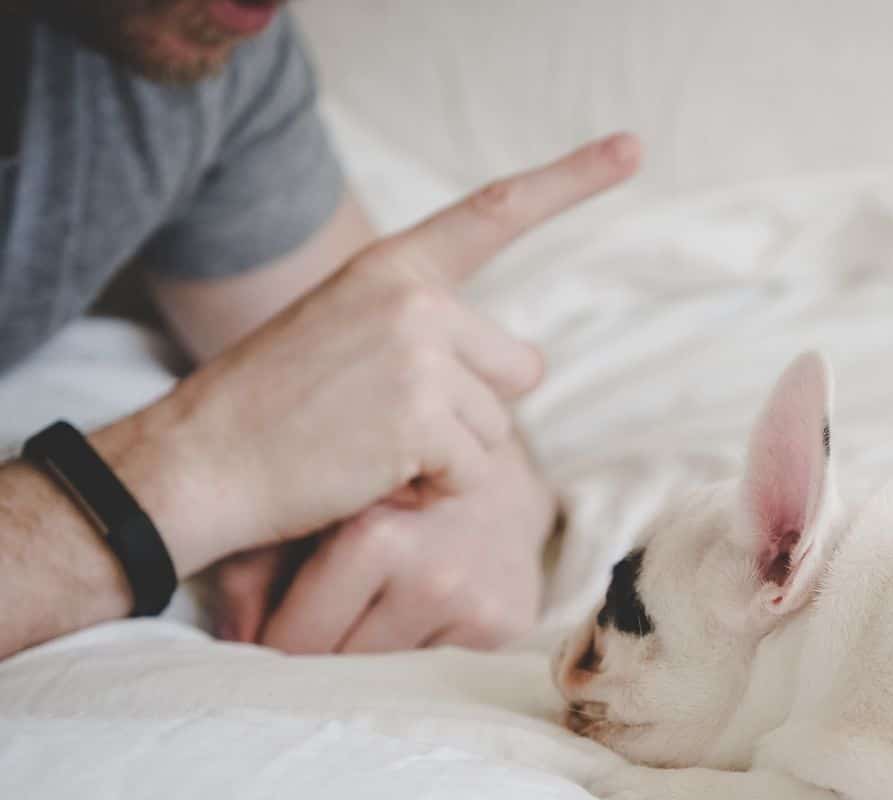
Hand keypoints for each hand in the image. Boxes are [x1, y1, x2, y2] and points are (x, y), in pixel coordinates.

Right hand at [95, 132, 638, 578]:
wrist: (197, 463)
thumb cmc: (272, 412)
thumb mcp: (345, 333)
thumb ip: (424, 328)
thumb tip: (525, 366)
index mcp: (393, 269)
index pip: (494, 212)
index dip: (572, 179)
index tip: (633, 148)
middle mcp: (414, 300)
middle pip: (519, 370)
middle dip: (475, 411)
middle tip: (392, 425)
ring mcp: (420, 356)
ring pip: (497, 433)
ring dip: (448, 462)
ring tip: (367, 452)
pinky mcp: (423, 421)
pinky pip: (473, 478)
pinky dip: (432, 497)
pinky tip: (370, 482)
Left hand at [215, 439, 555, 653]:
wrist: (493, 474)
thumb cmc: (387, 489)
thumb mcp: (314, 510)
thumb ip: (254, 569)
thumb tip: (232, 642)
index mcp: (376, 537)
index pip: (299, 641)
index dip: (275, 644)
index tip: (271, 635)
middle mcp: (434, 575)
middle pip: (342, 666)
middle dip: (319, 656)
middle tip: (317, 630)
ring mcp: (477, 605)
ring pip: (388, 679)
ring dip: (368, 661)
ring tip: (367, 623)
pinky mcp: (508, 625)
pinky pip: (437, 673)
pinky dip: (416, 659)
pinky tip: (416, 623)